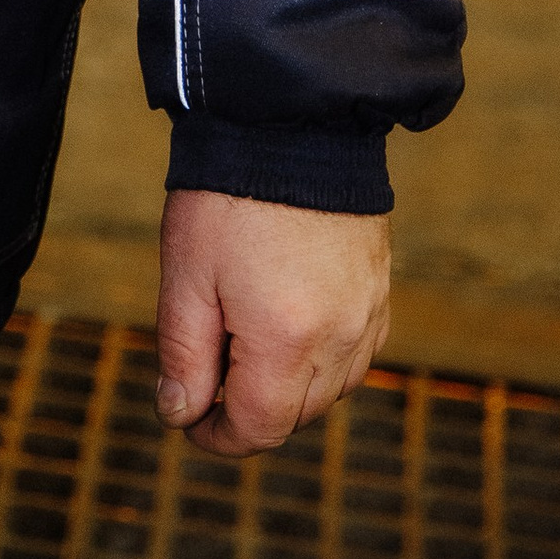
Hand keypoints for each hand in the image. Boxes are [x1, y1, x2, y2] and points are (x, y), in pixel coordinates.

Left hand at [155, 190, 389, 457]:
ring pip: (331, 389)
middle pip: (297, 414)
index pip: (260, 427)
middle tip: (207, 368)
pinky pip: (356, 352)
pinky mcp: (379, 291)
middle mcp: (341, 337)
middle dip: (250, 407)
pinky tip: (288, 323)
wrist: (288, 122)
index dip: (219, 436)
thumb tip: (180, 414)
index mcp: (287, 340)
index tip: (190, 419)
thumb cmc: (228, 197)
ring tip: (243, 336)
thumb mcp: (187, 275)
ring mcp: (368, 314)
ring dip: (288, 385)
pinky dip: (322, 356)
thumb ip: (184, 354)